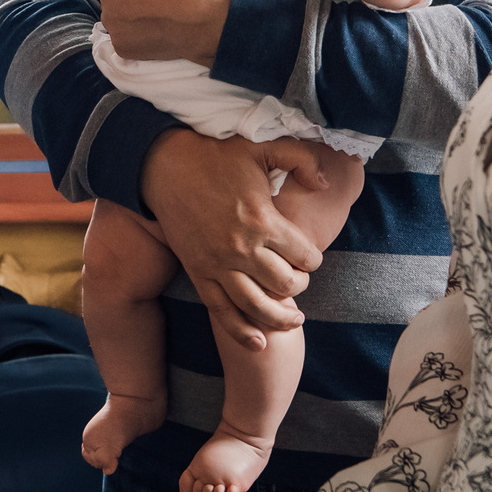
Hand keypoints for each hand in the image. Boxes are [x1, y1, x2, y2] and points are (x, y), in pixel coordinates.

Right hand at [139, 130, 327, 349]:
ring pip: (258, 306)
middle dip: (300, 285)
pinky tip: (259, 343)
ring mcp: (218, 264)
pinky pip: (222, 311)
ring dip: (280, 318)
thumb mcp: (263, 147)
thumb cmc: (216, 154)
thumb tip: (325, 183)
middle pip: (286, 284)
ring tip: (294, 320)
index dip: (314, 259)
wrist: (165, 165)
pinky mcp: (198, 272)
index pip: (305, 256)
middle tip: (300, 279)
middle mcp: (242, 248)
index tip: (310, 256)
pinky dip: (241, 331)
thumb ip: (301, 160)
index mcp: (263, 219)